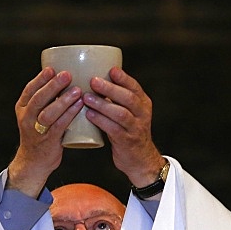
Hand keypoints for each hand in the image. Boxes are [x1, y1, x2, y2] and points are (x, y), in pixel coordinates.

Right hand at [9, 67, 83, 196]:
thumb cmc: (40, 133)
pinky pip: (59, 126)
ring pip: (48, 113)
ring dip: (63, 100)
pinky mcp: (48, 141)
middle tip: (66, 75)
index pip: (29, 90)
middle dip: (52, 86)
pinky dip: (69, 114)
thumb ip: (47, 100)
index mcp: (22, 108)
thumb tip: (68, 78)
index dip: (40, 78)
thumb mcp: (36, 115)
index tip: (52, 68)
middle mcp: (27, 118)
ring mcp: (36, 131)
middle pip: (38, 99)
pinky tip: (79, 106)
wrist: (34, 162)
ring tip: (77, 90)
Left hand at [83, 67, 164, 186]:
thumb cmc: (129, 132)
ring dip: (102, 105)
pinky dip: (101, 121)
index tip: (110, 69)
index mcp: (143, 104)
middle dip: (110, 88)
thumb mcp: (130, 113)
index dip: (123, 78)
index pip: (134, 87)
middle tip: (93, 81)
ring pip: (121, 113)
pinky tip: (90, 115)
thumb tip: (94, 81)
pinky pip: (114, 129)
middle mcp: (142, 114)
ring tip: (87, 98)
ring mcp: (136, 128)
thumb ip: (118, 99)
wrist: (140, 160)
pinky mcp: (127, 141)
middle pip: (128, 98)